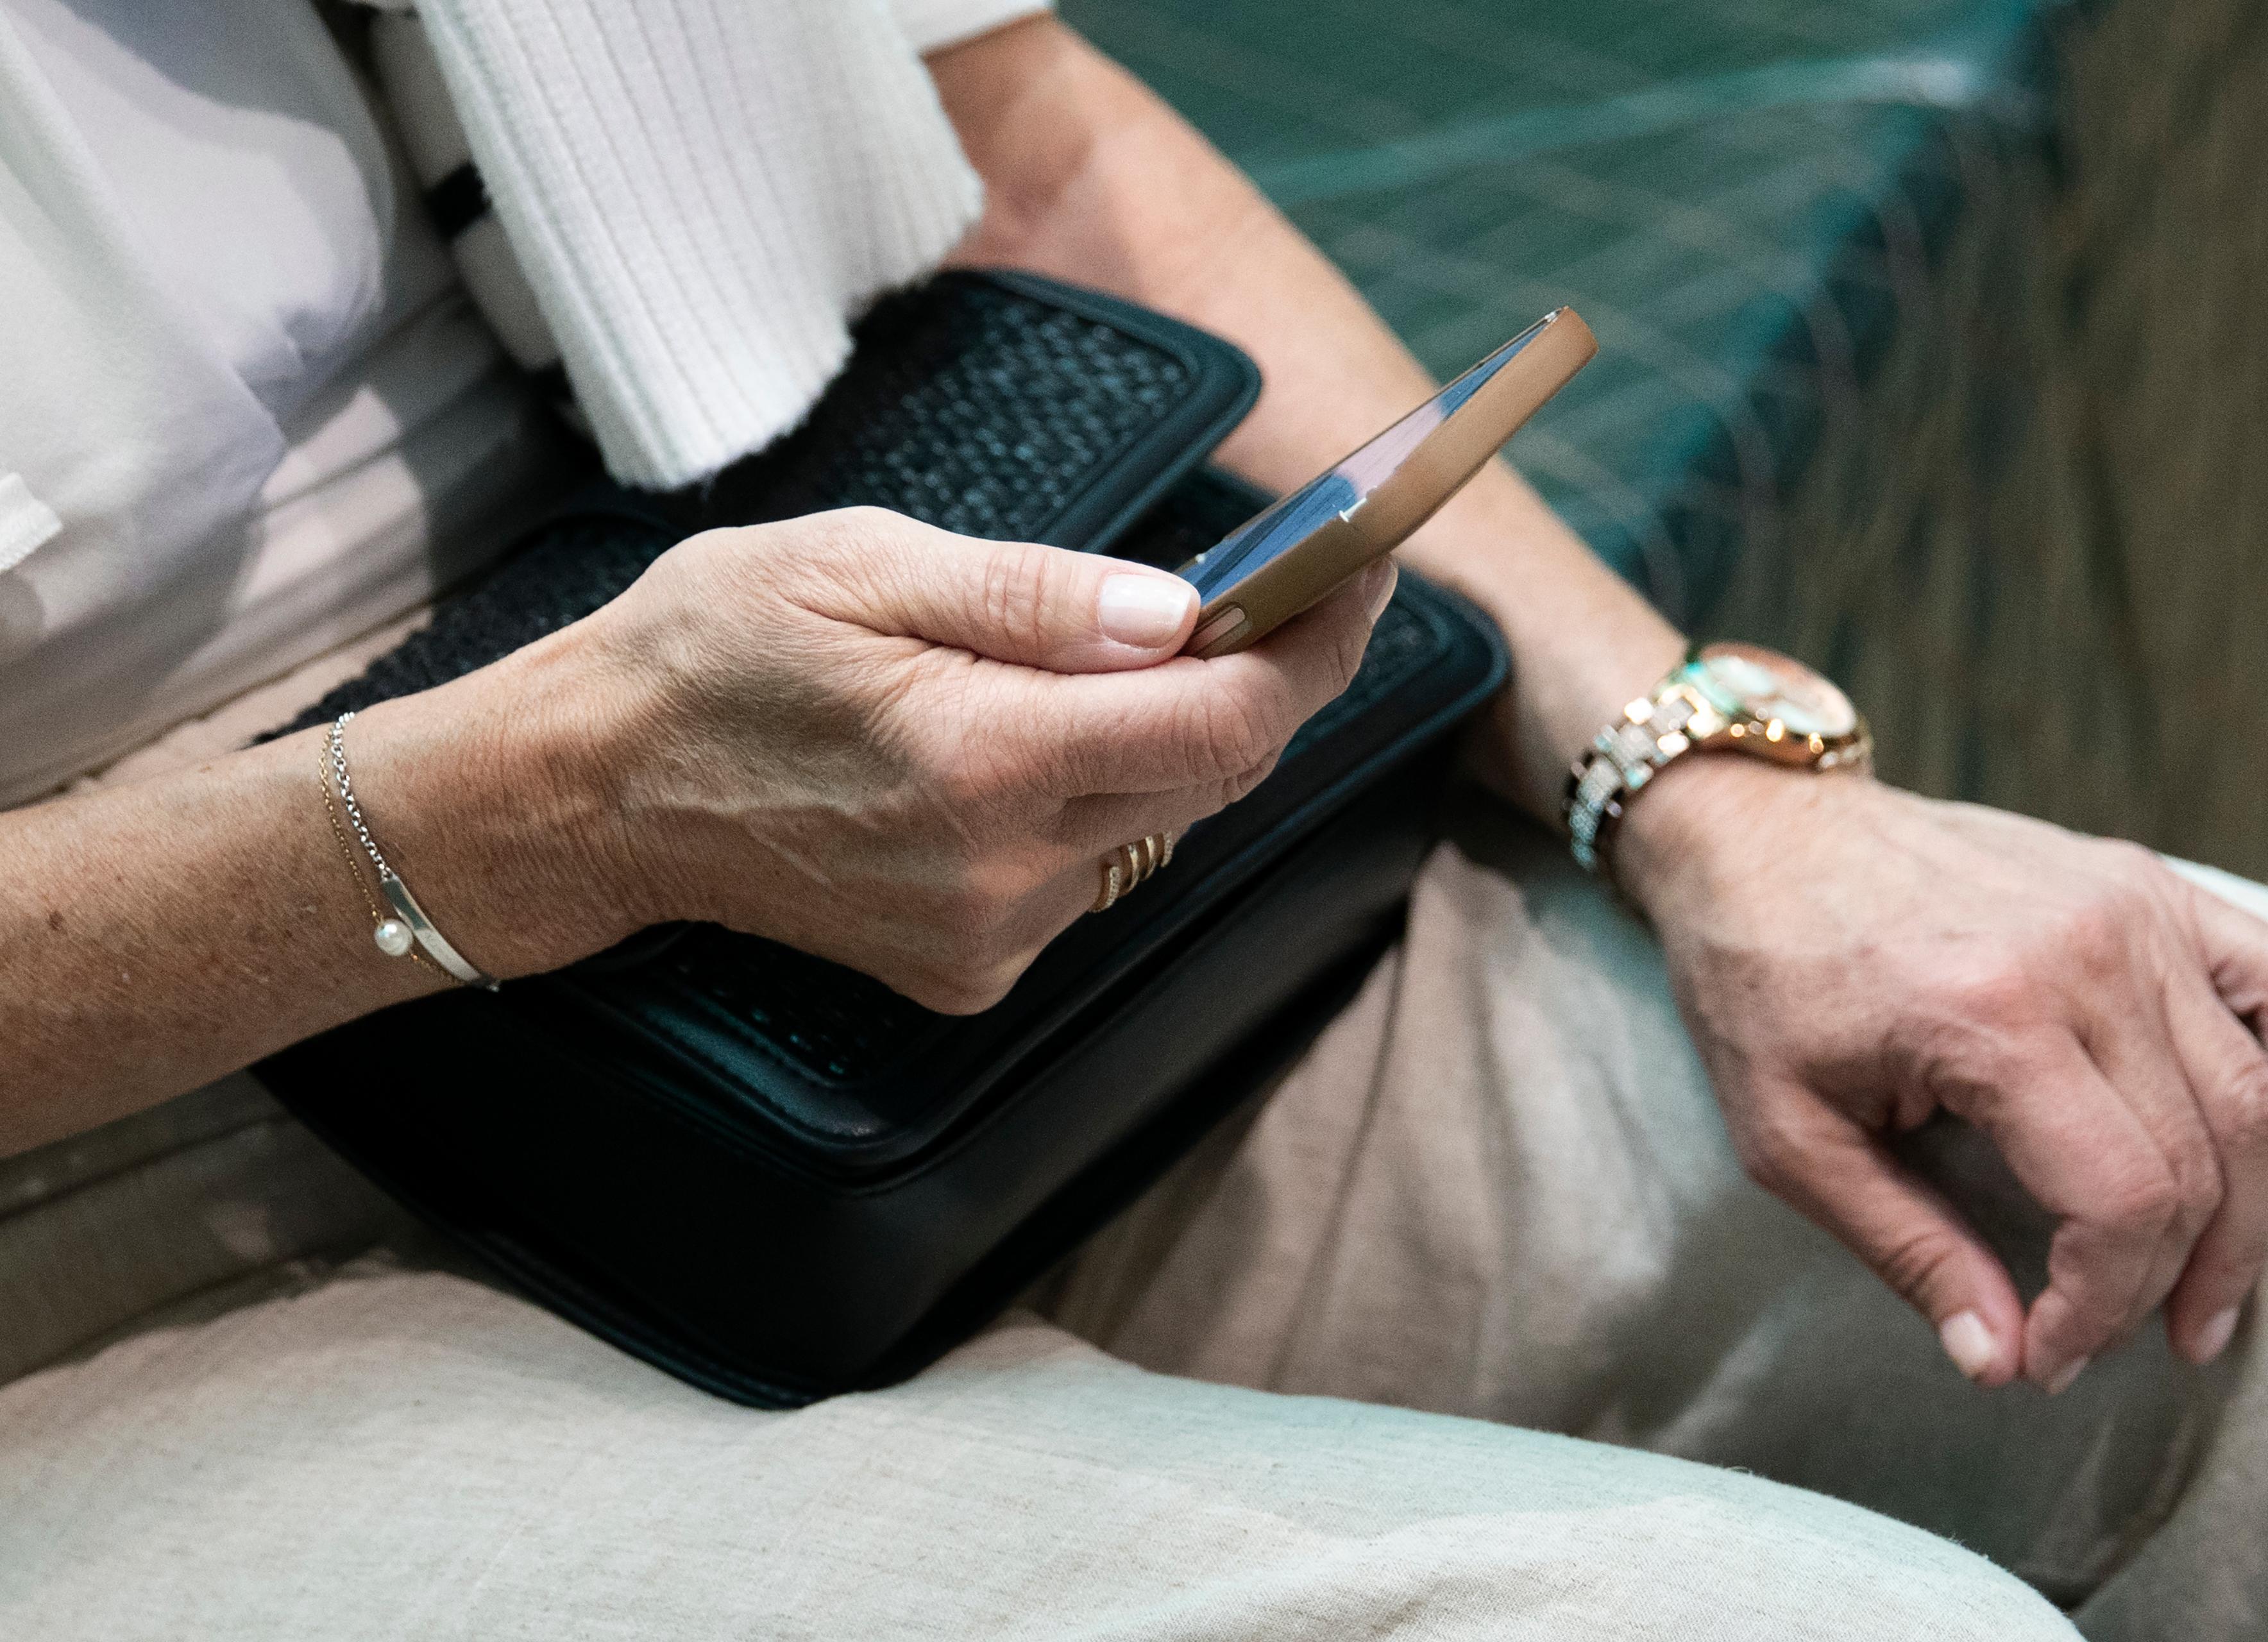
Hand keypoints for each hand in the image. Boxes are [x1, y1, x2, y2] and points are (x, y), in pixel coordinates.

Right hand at [544, 507, 1389, 1011]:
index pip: (1230, 717)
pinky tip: (1038, 743)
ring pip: (1165, 822)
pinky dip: (1104, 797)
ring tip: (1135, 652)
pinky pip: (1095, 872)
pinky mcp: (972, 969)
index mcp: (984, 760)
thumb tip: (1180, 608)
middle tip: (1279, 588)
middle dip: (1268, 676)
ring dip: (1177, 736)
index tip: (1356, 565)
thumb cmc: (709, 653)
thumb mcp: (859, 564)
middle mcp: (1005, 873)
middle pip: (1219, 772)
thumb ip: (1033, 594)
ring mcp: (992, 936)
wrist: (594, 793)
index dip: (1319, 640)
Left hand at [1620, 757, 2267, 1390]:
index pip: (2120, 1201)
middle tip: (2121, 1344)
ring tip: (2205, 1300)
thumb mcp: (1788, 1136)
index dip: (2101, 1306)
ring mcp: (2128, 907)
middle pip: (2198, 1160)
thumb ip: (1903, 1248)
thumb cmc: (1755, 979)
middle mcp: (2082, 953)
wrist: (1755, 833)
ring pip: (2248, 1092)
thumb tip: (1996, 1360)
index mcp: (1988, 1014)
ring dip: (2247, 1215)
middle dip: (2170, 1281)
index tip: (2048, 1355)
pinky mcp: (2144, 882)